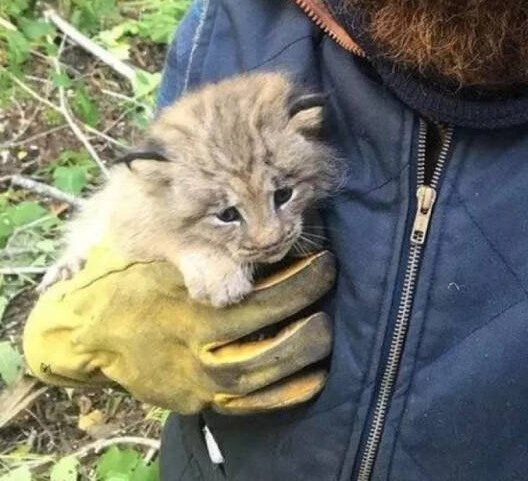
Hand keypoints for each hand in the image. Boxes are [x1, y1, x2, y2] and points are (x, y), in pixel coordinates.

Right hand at [23, 245, 335, 414]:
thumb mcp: (159, 249)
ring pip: (260, 368)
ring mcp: (196, 374)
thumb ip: (203, 247)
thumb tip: (256, 230)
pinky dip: (284, 393)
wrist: (91, 329)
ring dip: (302, 349)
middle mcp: (194, 340)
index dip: (296, 275)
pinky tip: (314, 377)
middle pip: (264, 325)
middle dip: (305, 301)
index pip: (257, 289)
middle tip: (330, 278)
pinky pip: (247, 404)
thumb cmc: (132, 276)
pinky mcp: (197, 398)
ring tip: (328, 326)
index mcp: (188, 300)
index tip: (323, 256)